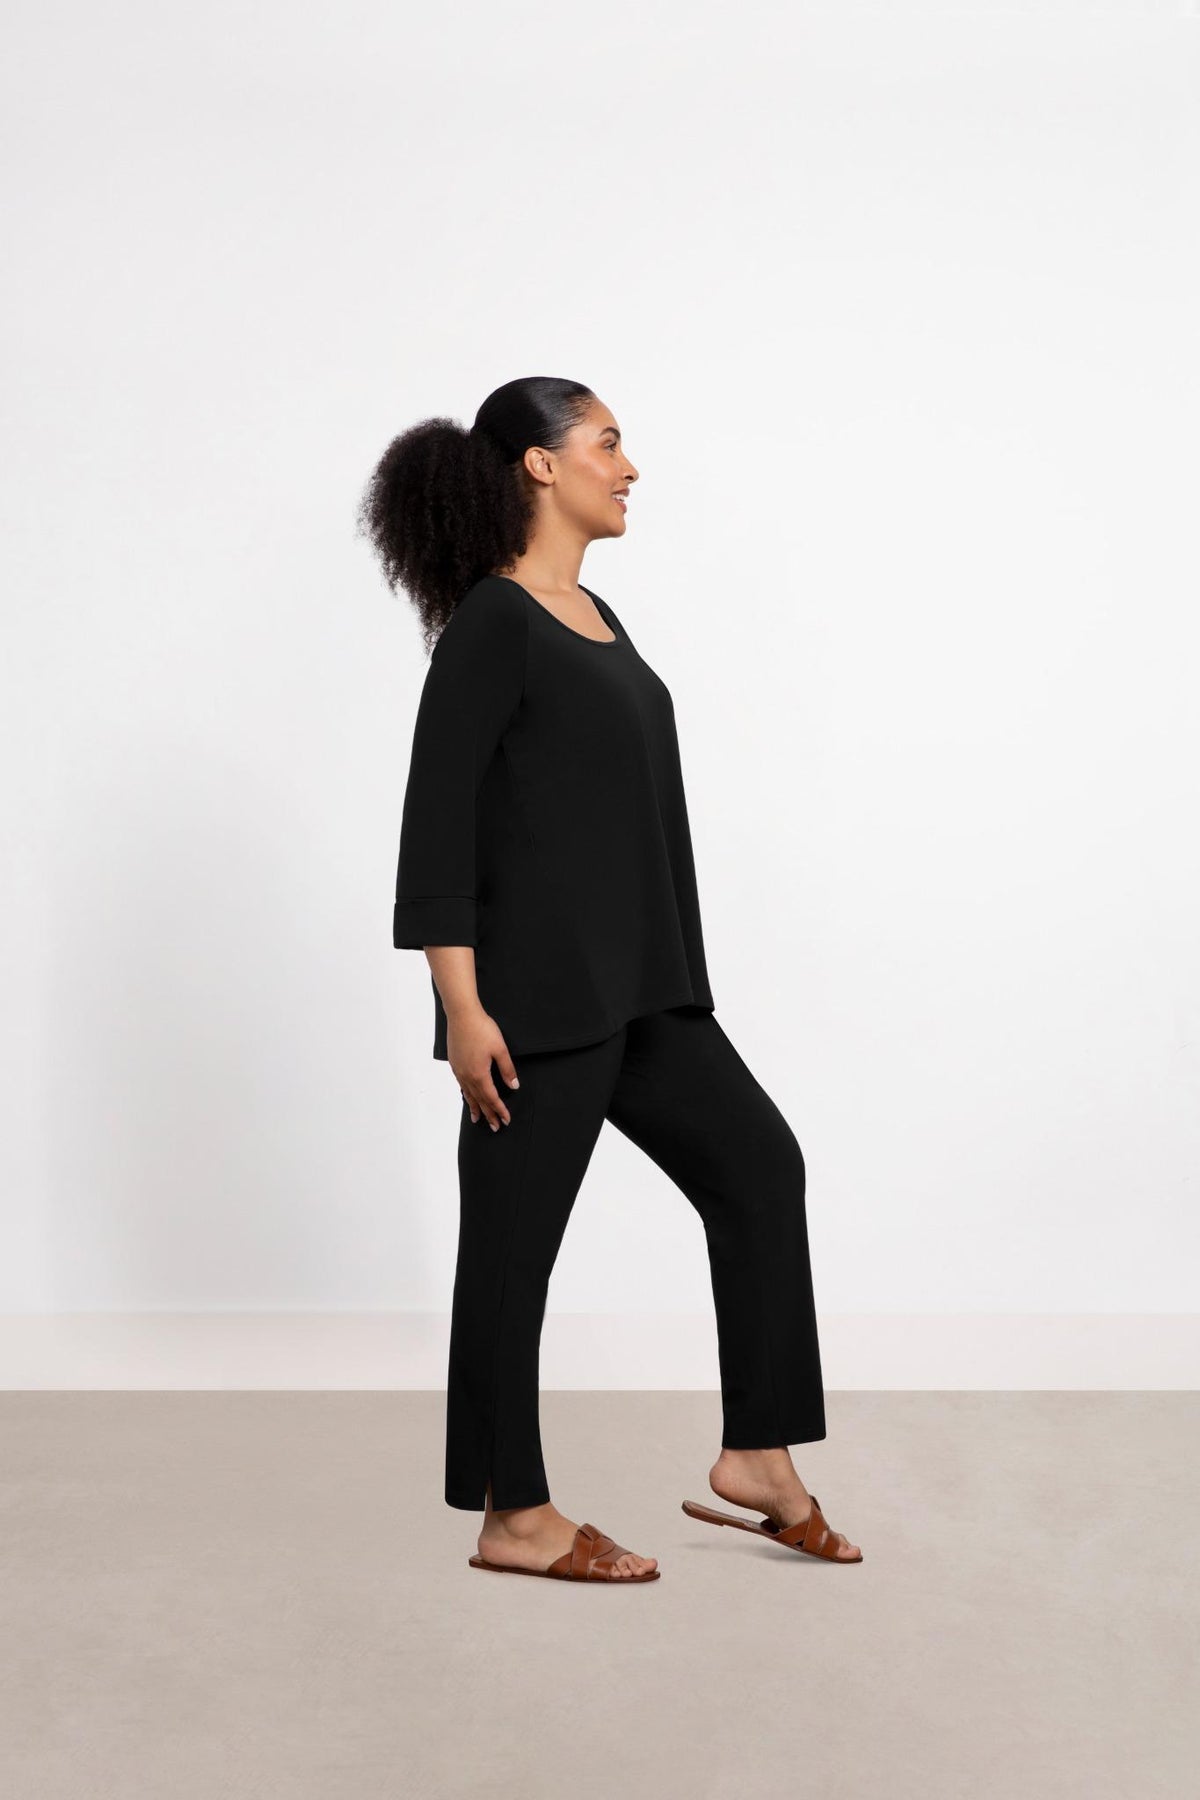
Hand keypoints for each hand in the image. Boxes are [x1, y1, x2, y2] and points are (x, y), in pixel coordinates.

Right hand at [447, 1009, 520, 1129]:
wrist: (461, 1015)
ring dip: (474, 1108)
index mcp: (479, 1075)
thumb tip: (514, 1086)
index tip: (506, 1120)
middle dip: (488, 1114)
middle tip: (494, 1127)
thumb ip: (507, 1069)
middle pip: (479, 1100)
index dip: (500, 1110)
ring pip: (468, 1094)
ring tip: (477, 1119)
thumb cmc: (482, 1029)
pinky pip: (461, 1085)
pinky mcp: (455, 1063)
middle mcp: (467, 1076)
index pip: (492, 1098)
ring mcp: (459, 1070)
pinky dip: (466, 1094)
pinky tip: (467, 1095)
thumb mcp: (500, 1049)